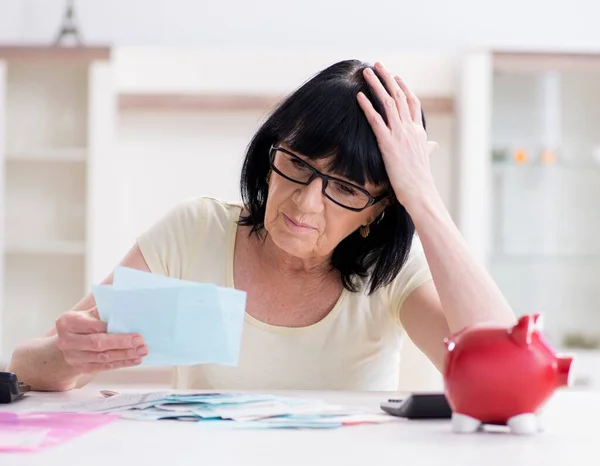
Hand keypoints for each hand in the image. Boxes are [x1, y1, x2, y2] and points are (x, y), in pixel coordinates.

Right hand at [55, 307, 147, 373]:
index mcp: (68, 322)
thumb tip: (125, 303)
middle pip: (97, 343)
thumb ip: (104, 308)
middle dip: (121, 343)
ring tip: (141, 351)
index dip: (113, 329)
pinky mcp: (82, 368)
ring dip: (125, 355)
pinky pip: (104, 366)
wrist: (68, 343)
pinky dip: (121, 363)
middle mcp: (67, 341)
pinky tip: (134, 359)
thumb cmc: (82, 324)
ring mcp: (73, 357)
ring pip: (103, 357)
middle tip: (140, 341)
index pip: (93, 326)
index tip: (131, 330)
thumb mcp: (88, 313)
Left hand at [357, 62, 438, 207]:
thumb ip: (428, 149)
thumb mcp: (426, 159)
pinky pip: (375, 119)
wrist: (420, 191)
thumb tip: (433, 146)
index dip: (404, 88)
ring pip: (388, 102)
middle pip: (399, 96)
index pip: (413, 103)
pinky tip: (359, 95)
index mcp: (420, 132)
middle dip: (388, 78)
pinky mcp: (388, 143)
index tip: (396, 77)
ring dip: (376, 85)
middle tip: (378, 65)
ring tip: (367, 72)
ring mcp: (399, 134)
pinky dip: (367, 105)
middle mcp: (410, 128)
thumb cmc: (421, 180)